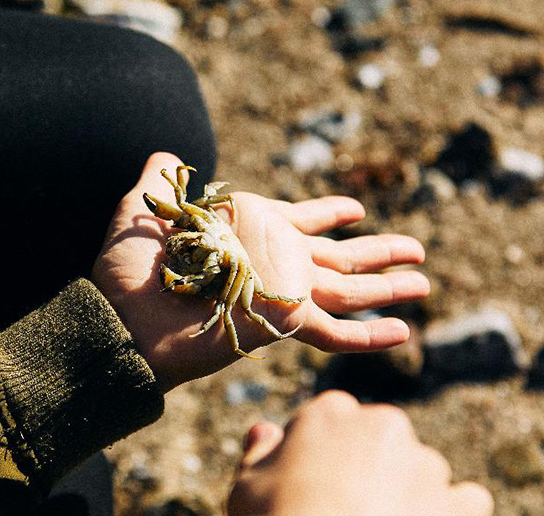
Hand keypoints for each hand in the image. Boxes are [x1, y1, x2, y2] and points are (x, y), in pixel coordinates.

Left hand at [92, 152, 429, 389]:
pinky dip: (367, 334)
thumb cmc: (127, 269)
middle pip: (338, 258)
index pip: (300, 221)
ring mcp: (278, 293)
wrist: (120, 315)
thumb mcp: (143, 209)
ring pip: (345, 291)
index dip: (329, 214)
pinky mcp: (279, 322)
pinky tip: (404, 331)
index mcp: (248, 234)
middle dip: (379, 254)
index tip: (355, 209)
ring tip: (424, 283)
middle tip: (419, 251)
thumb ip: (162, 180)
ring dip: (387, 288)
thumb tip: (165, 154)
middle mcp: (270, 264)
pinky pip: (331, 330)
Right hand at [226, 391, 492, 515]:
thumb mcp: (244, 487)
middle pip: (380, 442)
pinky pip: (466, 504)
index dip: (319, 457)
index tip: (309, 489)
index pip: (330, 422)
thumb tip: (266, 429)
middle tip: (345, 514)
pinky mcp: (457, 506)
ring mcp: (426, 464)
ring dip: (408, 496)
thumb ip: (259, 451)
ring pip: (421, 472)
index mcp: (331, 412)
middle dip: (369, 471)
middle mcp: (383, 425)